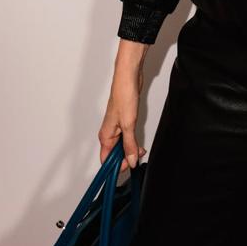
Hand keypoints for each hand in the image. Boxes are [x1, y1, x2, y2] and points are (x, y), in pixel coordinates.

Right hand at [98, 44, 148, 172]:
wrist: (129, 77)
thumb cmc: (123, 95)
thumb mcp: (128, 124)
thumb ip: (129, 145)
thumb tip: (131, 161)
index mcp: (105, 136)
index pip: (107, 160)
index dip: (117, 167)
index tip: (129, 168)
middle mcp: (109, 133)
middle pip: (115, 155)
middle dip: (127, 158)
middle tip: (138, 157)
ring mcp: (117, 127)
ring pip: (123, 146)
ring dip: (132, 150)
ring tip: (141, 150)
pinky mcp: (125, 121)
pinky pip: (128, 137)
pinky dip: (134, 142)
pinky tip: (140, 143)